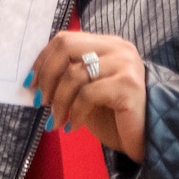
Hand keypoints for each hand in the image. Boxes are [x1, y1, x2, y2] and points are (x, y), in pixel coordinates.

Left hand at [30, 30, 147, 162]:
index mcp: (106, 44)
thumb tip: (34, 79)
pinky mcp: (128, 85)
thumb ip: (68, 78)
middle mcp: (117, 48)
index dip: (43, 60)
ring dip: (59, 102)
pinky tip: (73, 127)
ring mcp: (125, 64)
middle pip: (66, 46)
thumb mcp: (87, 92)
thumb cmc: (115, 116)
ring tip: (56, 121)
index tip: (31, 83)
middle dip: (47, 75)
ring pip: (74, 74)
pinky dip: (74, 113)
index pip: (65, 39)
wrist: (147, 139)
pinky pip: (87, 95)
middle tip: (40, 101)